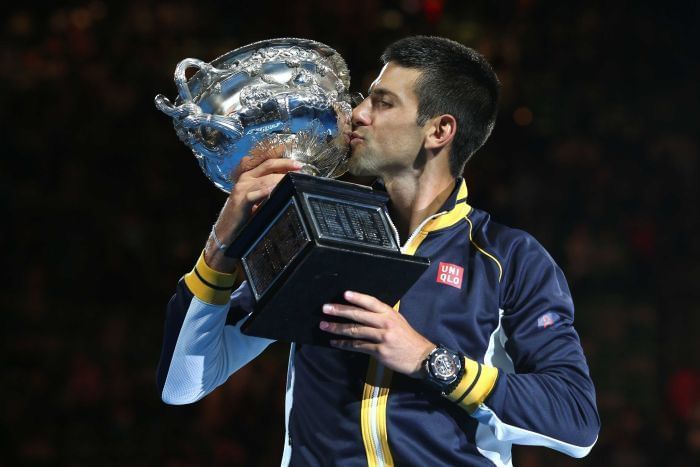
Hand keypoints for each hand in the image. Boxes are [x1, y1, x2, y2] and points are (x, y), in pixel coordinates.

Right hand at [204, 145, 298, 270]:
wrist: (227, 232)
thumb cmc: (244, 216)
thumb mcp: (258, 199)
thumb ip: (269, 190)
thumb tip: (289, 184)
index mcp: (249, 175)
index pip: (266, 160)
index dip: (281, 157)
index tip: (296, 160)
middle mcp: (245, 178)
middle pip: (267, 164)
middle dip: (285, 164)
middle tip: (300, 167)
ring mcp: (242, 188)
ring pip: (264, 178)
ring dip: (280, 178)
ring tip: (293, 179)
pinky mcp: (240, 201)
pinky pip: (254, 194)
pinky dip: (265, 191)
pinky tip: (274, 190)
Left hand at [320, 291, 434, 377]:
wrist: (421, 357)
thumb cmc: (408, 339)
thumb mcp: (398, 322)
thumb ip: (382, 317)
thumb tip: (362, 312)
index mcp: (390, 313)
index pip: (371, 302)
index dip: (358, 297)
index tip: (344, 294)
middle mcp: (385, 323)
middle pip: (359, 315)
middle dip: (340, 311)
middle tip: (325, 308)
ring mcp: (382, 337)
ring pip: (355, 330)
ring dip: (337, 328)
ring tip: (324, 326)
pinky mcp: (379, 351)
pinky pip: (358, 346)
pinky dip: (344, 344)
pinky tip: (335, 342)